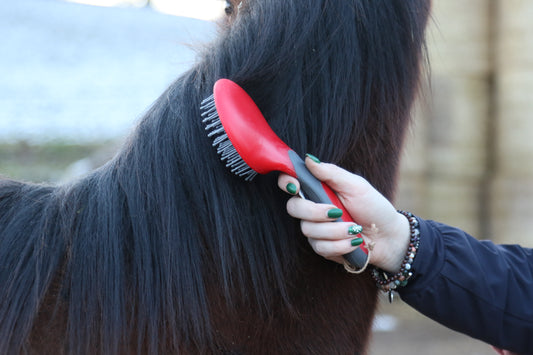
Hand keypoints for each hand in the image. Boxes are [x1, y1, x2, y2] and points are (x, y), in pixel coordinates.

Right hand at [278, 156, 410, 272]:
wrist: (388, 236)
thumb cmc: (373, 207)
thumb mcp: (356, 185)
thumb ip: (331, 173)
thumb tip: (308, 158)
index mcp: (318, 189)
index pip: (290, 182)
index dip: (286, 182)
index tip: (296, 186)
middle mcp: (312, 208)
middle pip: (293, 208)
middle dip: (314, 212)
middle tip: (336, 212)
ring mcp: (315, 229)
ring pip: (308, 230)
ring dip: (335, 230)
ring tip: (355, 228)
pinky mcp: (322, 248)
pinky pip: (320, 247)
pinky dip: (340, 244)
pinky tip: (354, 242)